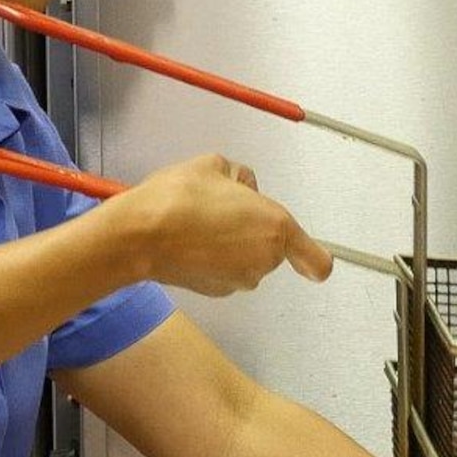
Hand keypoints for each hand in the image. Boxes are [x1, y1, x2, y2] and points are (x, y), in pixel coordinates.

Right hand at [118, 153, 332, 294]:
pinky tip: (190, 242)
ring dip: (232, 245)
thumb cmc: (179, 197)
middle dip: (253, 229)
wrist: (141, 234)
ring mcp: (240, 279)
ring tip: (198, 223)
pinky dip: (214, 260)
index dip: (314, 260)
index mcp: (275, 227)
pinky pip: (225, 271)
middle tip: (221, 209)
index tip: (315, 265)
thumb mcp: (215, 165)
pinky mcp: (217, 291)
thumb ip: (240, 177)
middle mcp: (264, 259)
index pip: (315, 259)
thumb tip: (241, 187)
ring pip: (246, 260)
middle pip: (270, 247)